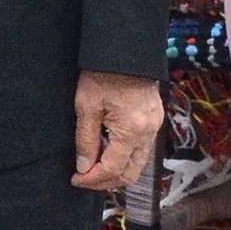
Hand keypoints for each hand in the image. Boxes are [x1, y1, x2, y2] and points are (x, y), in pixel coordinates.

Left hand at [73, 70, 162, 190]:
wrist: (125, 48)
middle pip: (130, 174)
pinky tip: (108, 151)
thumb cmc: (103, 73)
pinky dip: (125, 157)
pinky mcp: (155, 120)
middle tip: (84, 178)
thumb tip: (83, 168)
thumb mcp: (86, 106)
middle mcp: (148, 133)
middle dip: (105, 182)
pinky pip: (142, 149)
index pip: (112, 170)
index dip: (91, 180)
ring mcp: (154, 127)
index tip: (75, 179)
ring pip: (138, 164)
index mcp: (131, 131)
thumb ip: (86, 140)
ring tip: (93, 166)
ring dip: (116, 171)